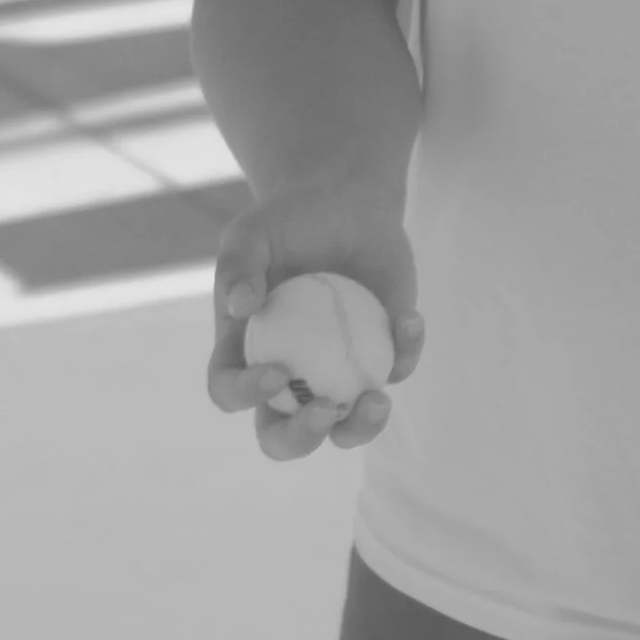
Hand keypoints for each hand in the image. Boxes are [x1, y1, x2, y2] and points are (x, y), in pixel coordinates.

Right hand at [209, 202, 422, 460]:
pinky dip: (406, 353)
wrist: (344, 202)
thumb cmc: (288, 219)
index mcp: (244, 352)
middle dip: (301, 438)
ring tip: (378, 401)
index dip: (246, 394)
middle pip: (282, 435)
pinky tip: (409, 318)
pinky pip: (395, 372)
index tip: (276, 370)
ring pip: (344, 428)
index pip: (230, 391)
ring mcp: (336, 373)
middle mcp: (286, 376)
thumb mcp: (252, 231)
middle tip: (327, 410)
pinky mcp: (380, 357)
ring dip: (360, 429)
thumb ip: (238, 265)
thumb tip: (240, 309)